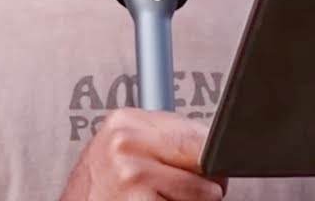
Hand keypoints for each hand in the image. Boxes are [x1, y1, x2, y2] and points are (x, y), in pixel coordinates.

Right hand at [59, 107, 227, 200]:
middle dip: (207, 179)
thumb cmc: (100, 192)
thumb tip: (214, 146)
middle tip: (181, 191)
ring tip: (159, 200)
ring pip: (204, 191)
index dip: (211, 156)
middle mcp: (125, 143)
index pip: (197, 131)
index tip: (210, 167)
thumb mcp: (125, 153)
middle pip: (204, 157)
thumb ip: (165, 141)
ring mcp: (132, 172)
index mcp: (125, 121)